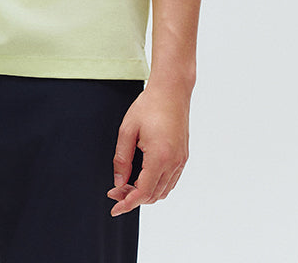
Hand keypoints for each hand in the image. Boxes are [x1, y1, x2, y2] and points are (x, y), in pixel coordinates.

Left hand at [108, 85, 189, 214]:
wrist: (171, 90)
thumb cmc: (149, 105)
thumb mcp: (127, 130)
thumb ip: (121, 159)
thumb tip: (118, 182)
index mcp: (159, 157)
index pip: (142, 192)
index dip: (127, 202)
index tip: (114, 207)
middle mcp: (174, 162)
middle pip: (153, 195)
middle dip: (133, 198)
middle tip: (115, 191)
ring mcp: (181, 160)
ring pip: (163, 191)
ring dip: (145, 193)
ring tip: (127, 184)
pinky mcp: (183, 156)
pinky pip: (171, 181)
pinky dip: (157, 186)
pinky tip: (143, 178)